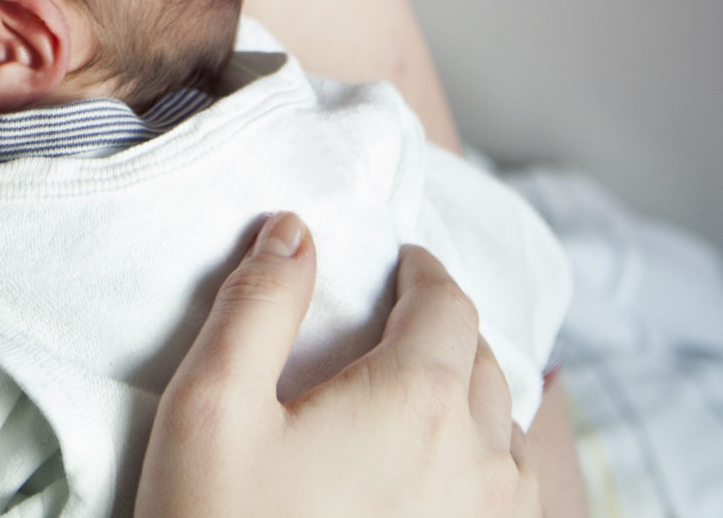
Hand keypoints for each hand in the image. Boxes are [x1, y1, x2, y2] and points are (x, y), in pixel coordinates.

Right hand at [136, 217, 539, 517]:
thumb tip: (294, 231)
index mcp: (417, 402)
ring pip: (506, 437)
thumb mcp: (211, 408)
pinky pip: (510, 502)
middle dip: (443, 333)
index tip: (397, 265)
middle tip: (394, 327)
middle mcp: (478, 463)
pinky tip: (436, 479)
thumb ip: (257, 306)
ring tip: (418, 400)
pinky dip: (484, 469)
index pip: (445, 302)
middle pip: (483, 363)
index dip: (421, 271)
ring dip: (471, 402)